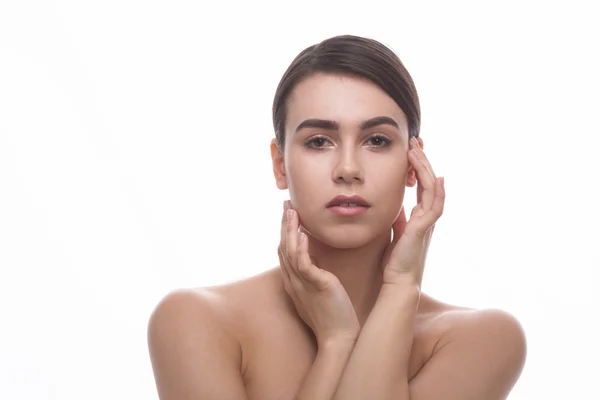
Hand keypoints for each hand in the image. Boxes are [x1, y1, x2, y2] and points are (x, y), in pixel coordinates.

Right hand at [278, 200, 359, 345]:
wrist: (339, 338)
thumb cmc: (332, 317)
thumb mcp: (319, 292)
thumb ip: (314, 276)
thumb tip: (314, 262)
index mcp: (294, 282)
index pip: (285, 252)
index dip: (285, 232)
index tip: (288, 214)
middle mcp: (294, 282)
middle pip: (283, 247)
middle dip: (284, 225)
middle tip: (286, 204)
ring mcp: (302, 284)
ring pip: (290, 252)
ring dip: (290, 230)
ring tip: (292, 212)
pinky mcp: (316, 286)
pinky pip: (304, 264)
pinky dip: (301, 248)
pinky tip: (303, 234)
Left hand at [380, 137, 445, 285]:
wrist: (398, 281)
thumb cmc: (395, 260)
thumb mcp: (395, 231)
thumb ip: (399, 217)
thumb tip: (397, 204)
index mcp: (419, 216)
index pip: (421, 185)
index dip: (417, 167)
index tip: (410, 150)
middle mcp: (426, 217)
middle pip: (429, 181)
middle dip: (422, 160)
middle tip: (415, 141)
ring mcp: (427, 222)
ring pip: (432, 189)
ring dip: (425, 168)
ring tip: (417, 150)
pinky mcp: (424, 229)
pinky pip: (435, 206)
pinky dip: (437, 191)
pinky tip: (436, 176)